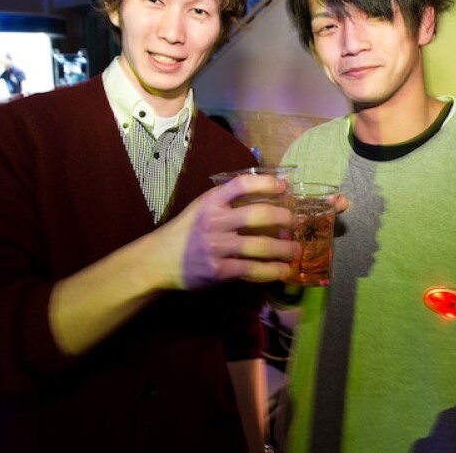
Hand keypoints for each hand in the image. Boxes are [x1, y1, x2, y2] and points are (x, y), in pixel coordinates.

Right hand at [155, 174, 298, 290]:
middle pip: (257, 215)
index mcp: (211, 202)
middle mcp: (214, 221)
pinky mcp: (218, 269)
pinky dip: (271, 271)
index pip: (241, 185)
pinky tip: (282, 270)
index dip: (266, 183)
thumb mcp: (201, 208)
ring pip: (259, 246)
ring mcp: (216, 247)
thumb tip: (265, 194)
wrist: (159, 260)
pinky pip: (251, 269)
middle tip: (295, 221)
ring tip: (296, 249)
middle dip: (282, 217)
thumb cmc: (186, 231)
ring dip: (283, 248)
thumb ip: (227, 201)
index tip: (284, 187)